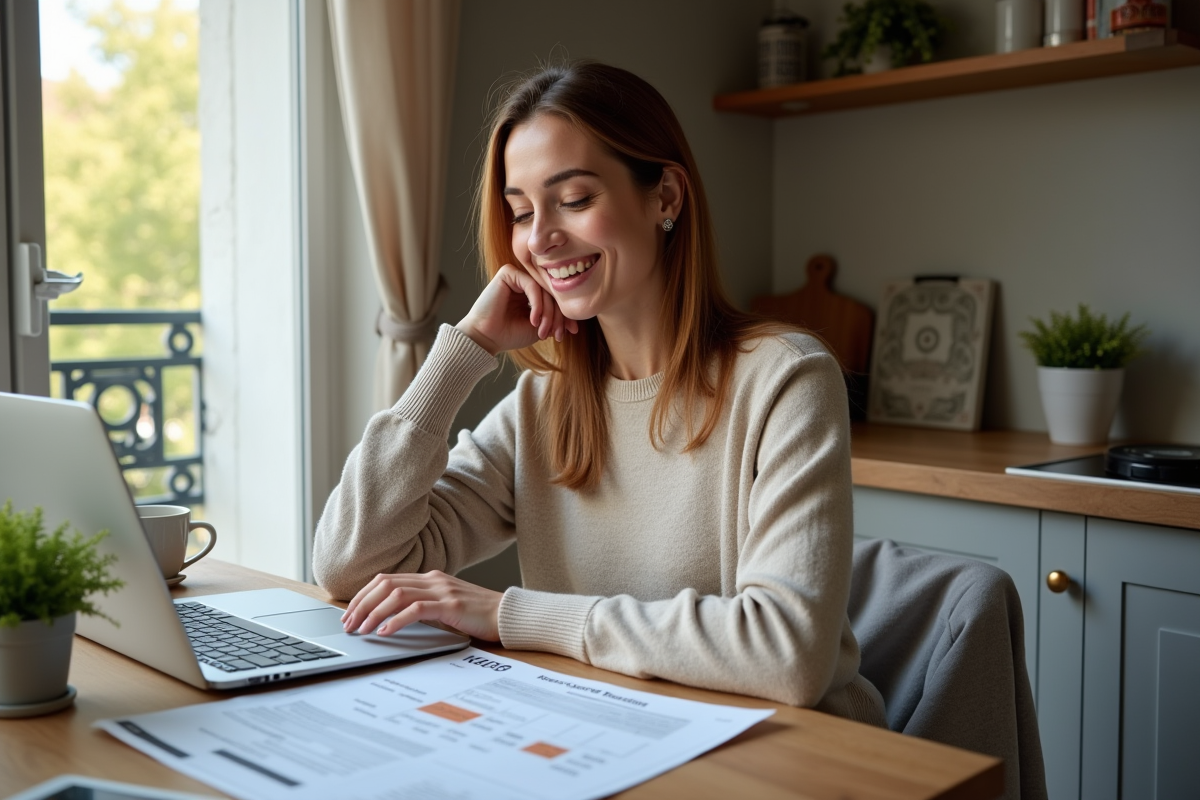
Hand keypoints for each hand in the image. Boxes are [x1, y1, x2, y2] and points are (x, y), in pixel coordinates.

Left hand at [340, 570, 502, 640]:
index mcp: (430, 578)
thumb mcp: (445, 607)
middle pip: (386, 585)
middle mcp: (433, 580)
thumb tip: (392, 619)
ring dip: (374, 613)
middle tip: (349, 624)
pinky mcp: (451, 605)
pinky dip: (396, 621)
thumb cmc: (478, 615)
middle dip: (362, 604)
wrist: (507, 615)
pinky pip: (416, 609)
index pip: (387, 580)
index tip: (350, 613)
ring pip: (396, 595)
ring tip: (362, 630)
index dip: (364, 596)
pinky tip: (386, 632)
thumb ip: (423, 607)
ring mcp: (442, 590)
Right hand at [456, 263, 577, 354]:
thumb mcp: (539, 328)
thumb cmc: (509, 335)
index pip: (554, 300)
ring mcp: (516, 278)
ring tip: (543, 330)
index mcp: (531, 295)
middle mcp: (524, 284)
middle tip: (558, 333)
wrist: (486, 338)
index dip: (565, 315)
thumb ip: (554, 319)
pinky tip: (533, 319)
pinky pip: (532, 285)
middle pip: (552, 294)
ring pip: (544, 290)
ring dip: (548, 312)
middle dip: (558, 316)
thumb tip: (574, 320)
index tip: (572, 331)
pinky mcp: (508, 273)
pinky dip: (537, 304)